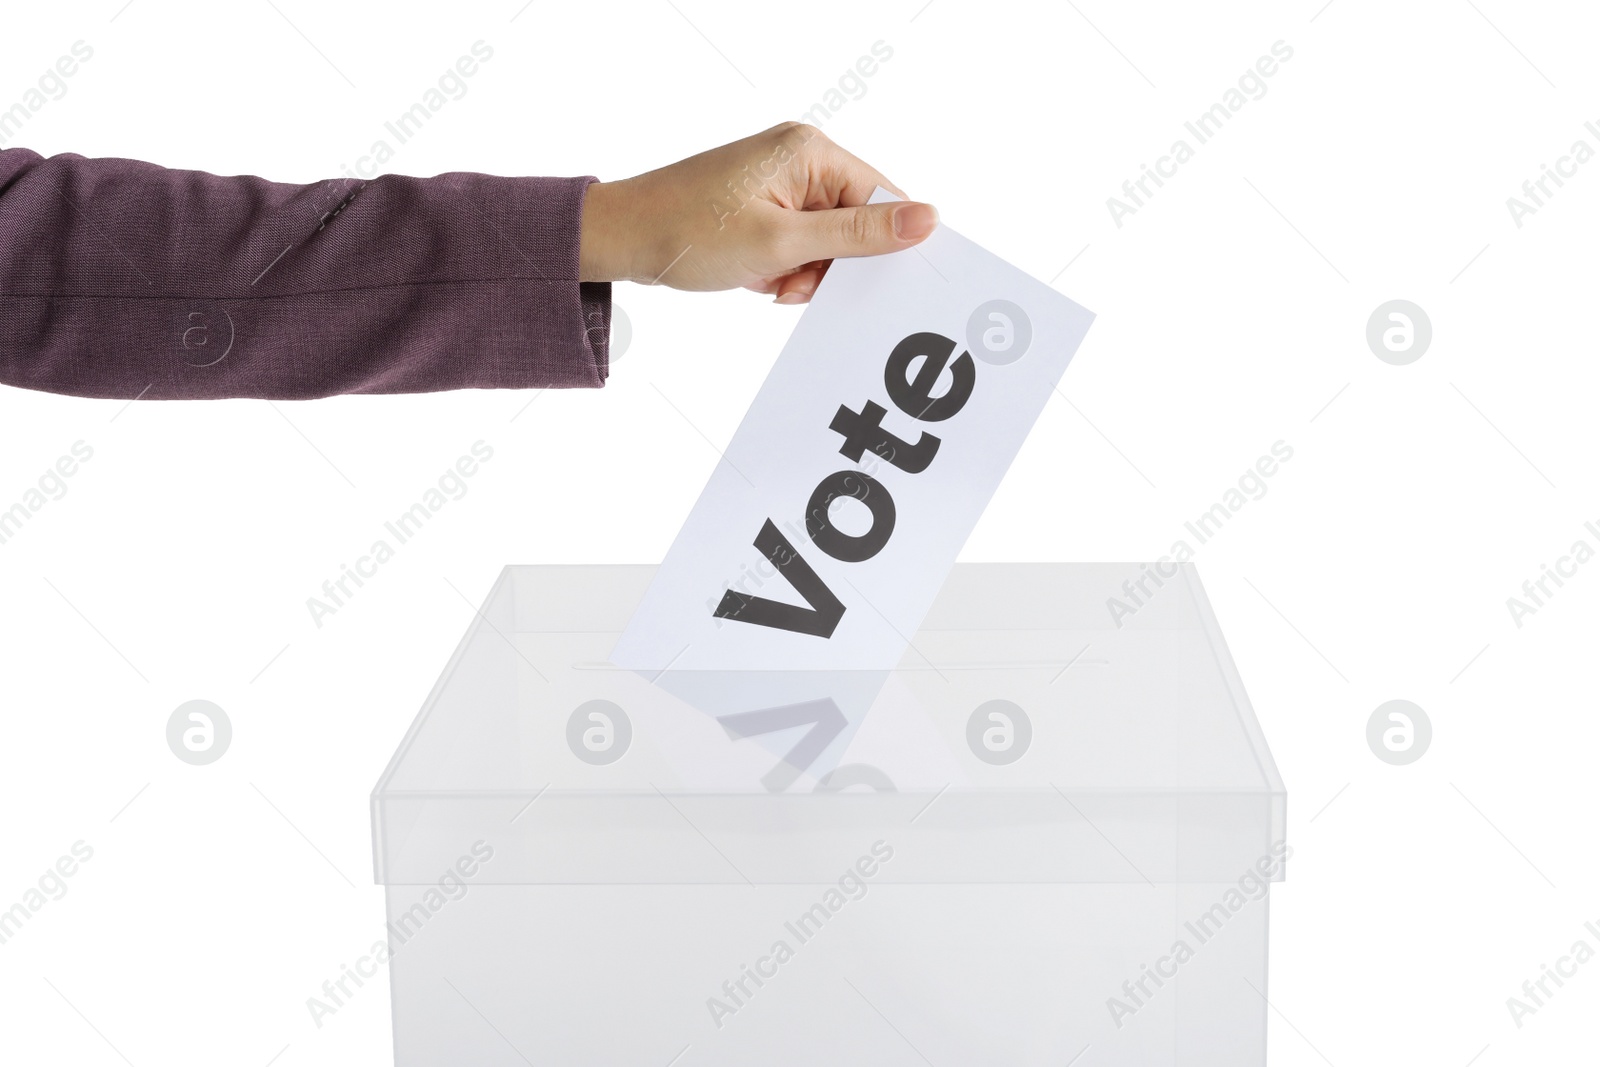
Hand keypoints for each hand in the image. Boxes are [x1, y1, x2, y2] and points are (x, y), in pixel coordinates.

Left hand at [579, 122, 937, 302]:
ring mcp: (783, 184)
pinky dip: (788, 271)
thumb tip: (928, 219)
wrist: (622, 239)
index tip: (875, 284)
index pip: (881, 197)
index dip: (883, 244)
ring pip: (829, 242)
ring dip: (808, 274)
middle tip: (799, 283)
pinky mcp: (766, 208)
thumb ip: (857, 235)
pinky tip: (762, 279)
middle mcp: (802, 159)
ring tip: (772, 283)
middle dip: (834, 264)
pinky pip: (802, 246)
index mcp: (811, 151)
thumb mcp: (782, 242)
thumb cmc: (689, 232)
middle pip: (856, 222)